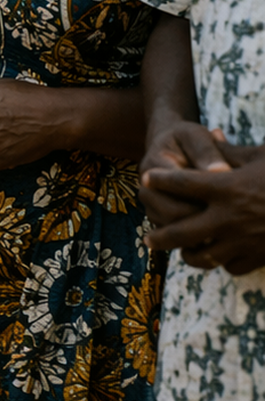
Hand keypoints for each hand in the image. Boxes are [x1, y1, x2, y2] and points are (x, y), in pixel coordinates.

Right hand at [140, 118, 229, 226]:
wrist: (168, 144)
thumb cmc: (187, 140)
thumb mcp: (196, 136)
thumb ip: (207, 151)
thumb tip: (221, 170)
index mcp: (153, 167)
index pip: (174, 193)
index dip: (201, 200)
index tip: (227, 201)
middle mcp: (146, 188)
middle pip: (169, 216)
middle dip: (198, 221)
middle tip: (227, 223)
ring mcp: (150, 205)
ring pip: (169, 230)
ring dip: (193, 233)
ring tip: (220, 230)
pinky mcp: (158, 217)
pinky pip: (172, 236)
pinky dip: (191, 238)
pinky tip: (212, 233)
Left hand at [146, 145, 264, 272]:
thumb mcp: (259, 155)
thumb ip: (231, 150)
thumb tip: (211, 134)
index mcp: (226, 187)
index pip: (181, 183)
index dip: (160, 179)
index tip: (146, 177)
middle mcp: (230, 217)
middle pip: (180, 231)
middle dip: (160, 237)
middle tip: (147, 239)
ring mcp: (244, 241)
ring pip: (203, 256)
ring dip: (189, 255)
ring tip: (180, 252)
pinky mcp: (260, 257)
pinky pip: (232, 266)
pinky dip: (222, 262)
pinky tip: (218, 255)